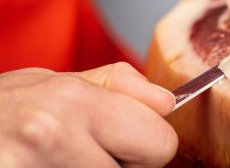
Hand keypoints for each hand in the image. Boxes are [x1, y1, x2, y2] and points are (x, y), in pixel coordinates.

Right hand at [0, 63, 176, 167]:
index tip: (121, 141)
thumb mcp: (50, 82)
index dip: (145, 144)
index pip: (160, 142)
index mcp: (72, 101)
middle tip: (82, 153)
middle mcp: (54, 136)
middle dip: (122, 165)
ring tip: (55, 162)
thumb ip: (115, 86)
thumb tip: (167, 102)